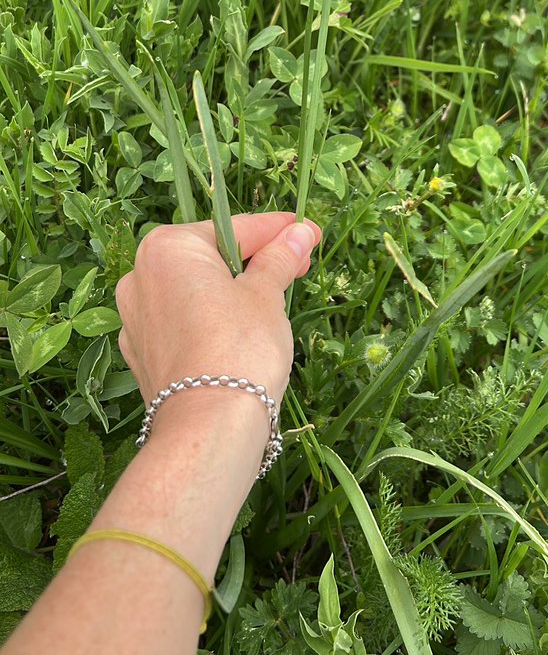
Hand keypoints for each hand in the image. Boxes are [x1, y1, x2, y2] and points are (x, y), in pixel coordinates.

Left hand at [115, 213, 320, 407]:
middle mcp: (139, 277)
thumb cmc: (240, 345)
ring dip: (231, 290)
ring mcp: (134, 319)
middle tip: (299, 265)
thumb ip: (279, 257)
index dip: (277, 230)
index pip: (234, 229)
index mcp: (167, 248)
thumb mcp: (266, 293)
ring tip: (274, 299)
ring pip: (193, 292)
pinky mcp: (141, 356)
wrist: (209, 425)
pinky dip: (209, 321)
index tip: (306, 231)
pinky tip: (239, 333)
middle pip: (209, 258)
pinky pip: (181, 324)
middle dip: (255, 260)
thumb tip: (300, 231)